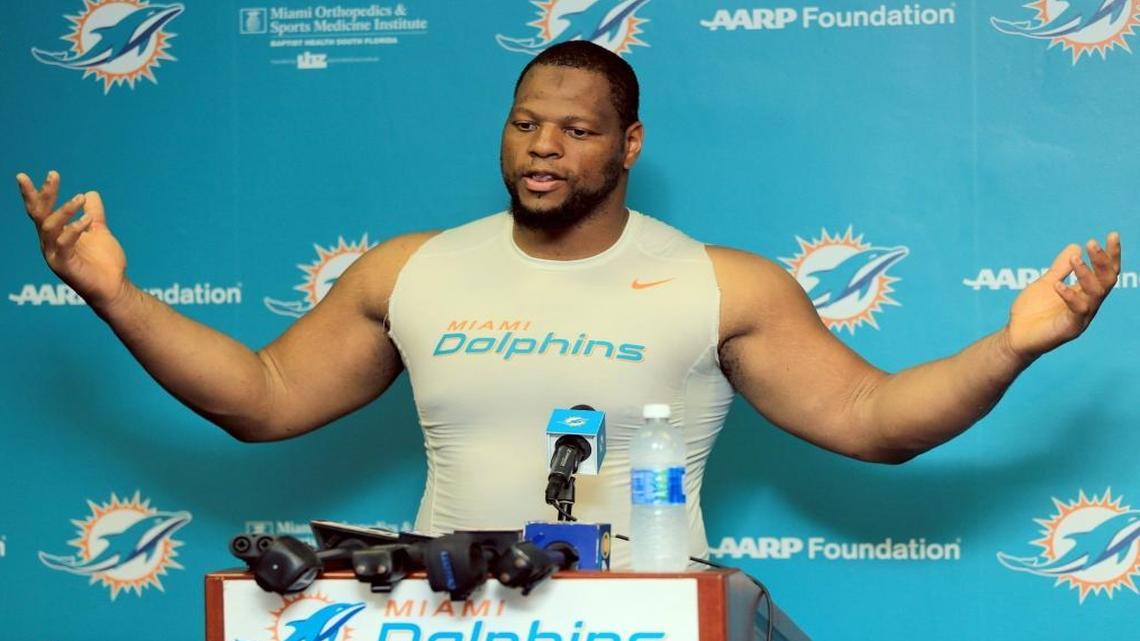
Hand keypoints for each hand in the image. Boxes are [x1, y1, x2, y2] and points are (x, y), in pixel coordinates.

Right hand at [17, 171, 127, 308]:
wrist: (114, 287)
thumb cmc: (104, 263)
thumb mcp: (99, 232)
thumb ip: (94, 214)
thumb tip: (91, 193)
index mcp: (56, 234)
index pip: (42, 210)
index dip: (38, 192)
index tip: (40, 174)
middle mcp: (50, 243)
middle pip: (40, 215)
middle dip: (44, 194)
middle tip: (53, 175)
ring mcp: (55, 255)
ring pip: (50, 227)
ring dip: (64, 210)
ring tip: (80, 199)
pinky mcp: (64, 266)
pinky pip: (64, 244)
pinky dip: (73, 230)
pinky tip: (87, 221)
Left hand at [1007, 233, 1120, 358]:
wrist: (1015, 336)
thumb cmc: (1032, 311)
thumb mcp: (1045, 283)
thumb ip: (1060, 268)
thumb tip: (1075, 246)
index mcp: (1085, 293)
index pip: (1105, 272)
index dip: (1110, 254)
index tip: (1111, 235)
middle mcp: (1088, 304)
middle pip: (1106, 281)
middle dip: (1102, 261)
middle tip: (1092, 243)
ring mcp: (1081, 317)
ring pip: (1095, 294)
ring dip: (1086, 274)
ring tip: (1075, 259)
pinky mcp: (1070, 329)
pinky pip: (1076, 310)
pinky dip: (1069, 295)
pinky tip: (1057, 285)